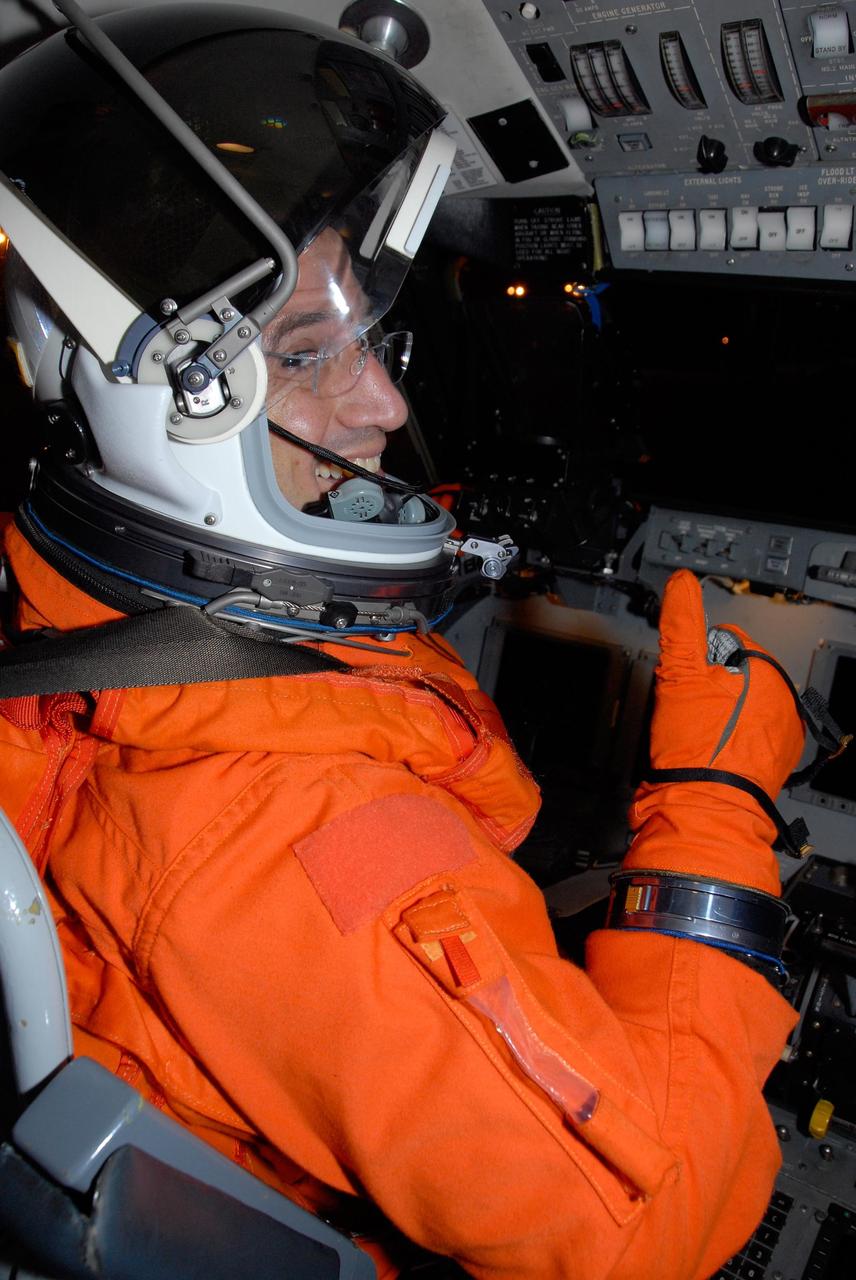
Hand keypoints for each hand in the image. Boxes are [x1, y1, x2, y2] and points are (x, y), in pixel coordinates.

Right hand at [647, 570, 804, 798]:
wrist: (704, 808)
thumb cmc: (696, 748)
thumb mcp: (678, 673)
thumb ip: (682, 623)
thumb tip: (682, 584)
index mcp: (768, 672)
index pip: (726, 639)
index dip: (697, 657)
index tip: (686, 680)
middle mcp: (784, 702)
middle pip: (734, 673)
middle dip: (711, 685)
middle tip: (690, 708)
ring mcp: (781, 734)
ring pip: (740, 705)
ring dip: (719, 711)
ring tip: (698, 732)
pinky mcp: (773, 761)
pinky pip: (748, 735)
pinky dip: (729, 737)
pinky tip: (710, 749)